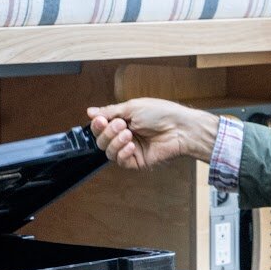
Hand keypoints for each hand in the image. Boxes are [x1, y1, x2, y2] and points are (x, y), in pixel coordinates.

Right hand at [87, 98, 218, 171]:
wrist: (180, 127)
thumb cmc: (161, 113)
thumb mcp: (132, 107)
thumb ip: (110, 111)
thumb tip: (90, 112)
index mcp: (123, 121)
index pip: (101, 127)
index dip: (98, 125)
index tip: (100, 120)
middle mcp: (124, 136)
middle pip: (102, 141)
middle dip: (108, 133)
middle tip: (120, 125)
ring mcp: (131, 149)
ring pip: (109, 152)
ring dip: (115, 142)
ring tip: (128, 134)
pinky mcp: (137, 161)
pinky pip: (121, 161)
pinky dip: (122, 153)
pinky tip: (130, 146)